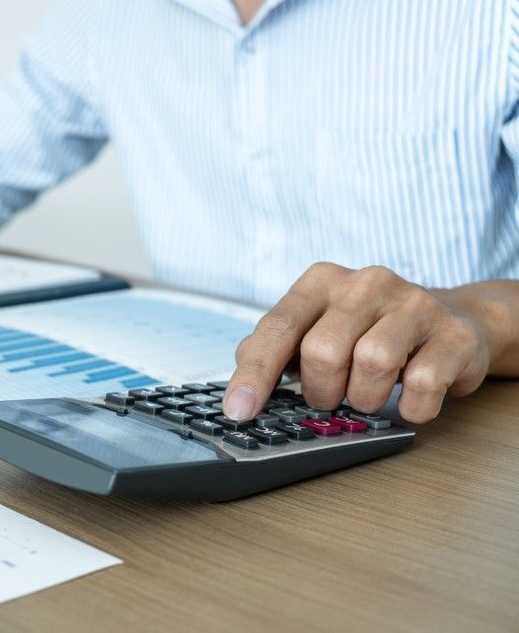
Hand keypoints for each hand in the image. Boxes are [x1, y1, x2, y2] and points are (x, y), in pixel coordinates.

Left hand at [223, 263, 496, 423]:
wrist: (453, 320)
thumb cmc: (368, 330)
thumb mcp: (317, 328)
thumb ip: (276, 349)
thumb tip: (241, 386)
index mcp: (320, 282)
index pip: (278, 328)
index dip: (255, 374)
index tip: (238, 411)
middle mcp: (365, 283)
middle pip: (322, 351)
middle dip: (321, 390)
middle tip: (330, 396)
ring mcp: (413, 303)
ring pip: (372, 364)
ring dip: (365, 398)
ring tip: (370, 393)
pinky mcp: (454, 333)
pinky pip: (423, 385)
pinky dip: (411, 407)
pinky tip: (410, 398)